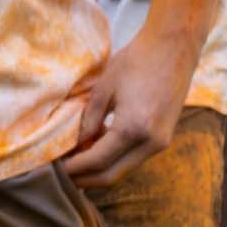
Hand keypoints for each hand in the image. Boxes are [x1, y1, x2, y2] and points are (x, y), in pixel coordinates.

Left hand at [61, 24, 205, 180]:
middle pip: (111, 176)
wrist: (174, 48)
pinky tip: (95, 148)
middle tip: (60, 173)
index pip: (97, 162)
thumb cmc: (136, 61)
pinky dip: (113, 158)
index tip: (53, 167)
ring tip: (74, 160)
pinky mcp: (164, 139)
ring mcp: (161, 143)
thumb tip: (74, 146)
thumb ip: (88, 121)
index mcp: (133, 128)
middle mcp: (150, 143)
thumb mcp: (104, 88)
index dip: (73, 168)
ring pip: (123, 170)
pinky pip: (134, 158)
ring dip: (98, 170)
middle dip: (84, 178)